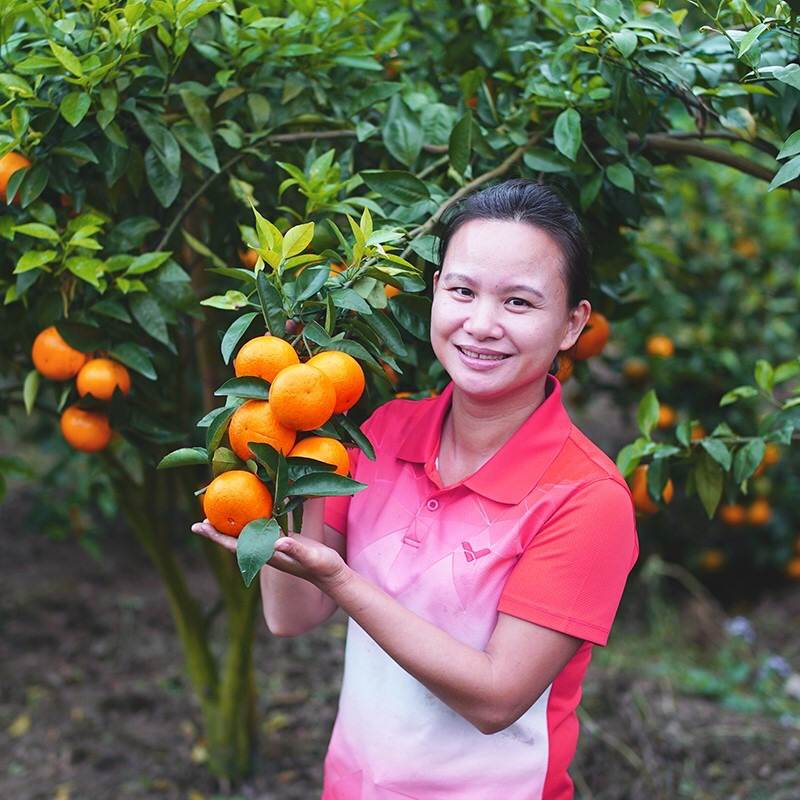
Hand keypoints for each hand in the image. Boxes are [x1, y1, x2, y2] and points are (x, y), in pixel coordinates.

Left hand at [190, 518, 349, 592]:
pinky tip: (249, 512)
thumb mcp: (310, 557)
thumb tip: (278, 542)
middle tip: (199, 520)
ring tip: (218, 515)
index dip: (217, 536)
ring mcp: (273, 547)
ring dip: (232, 526)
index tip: (199, 527)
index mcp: (266, 555)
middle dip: (217, 531)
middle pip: (235, 540)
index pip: (235, 545)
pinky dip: (251, 521)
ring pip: (246, 535)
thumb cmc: (322, 567)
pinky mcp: (282, 541)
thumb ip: (295, 550)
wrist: (332, 574)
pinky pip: (261, 531)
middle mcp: (265, 551)